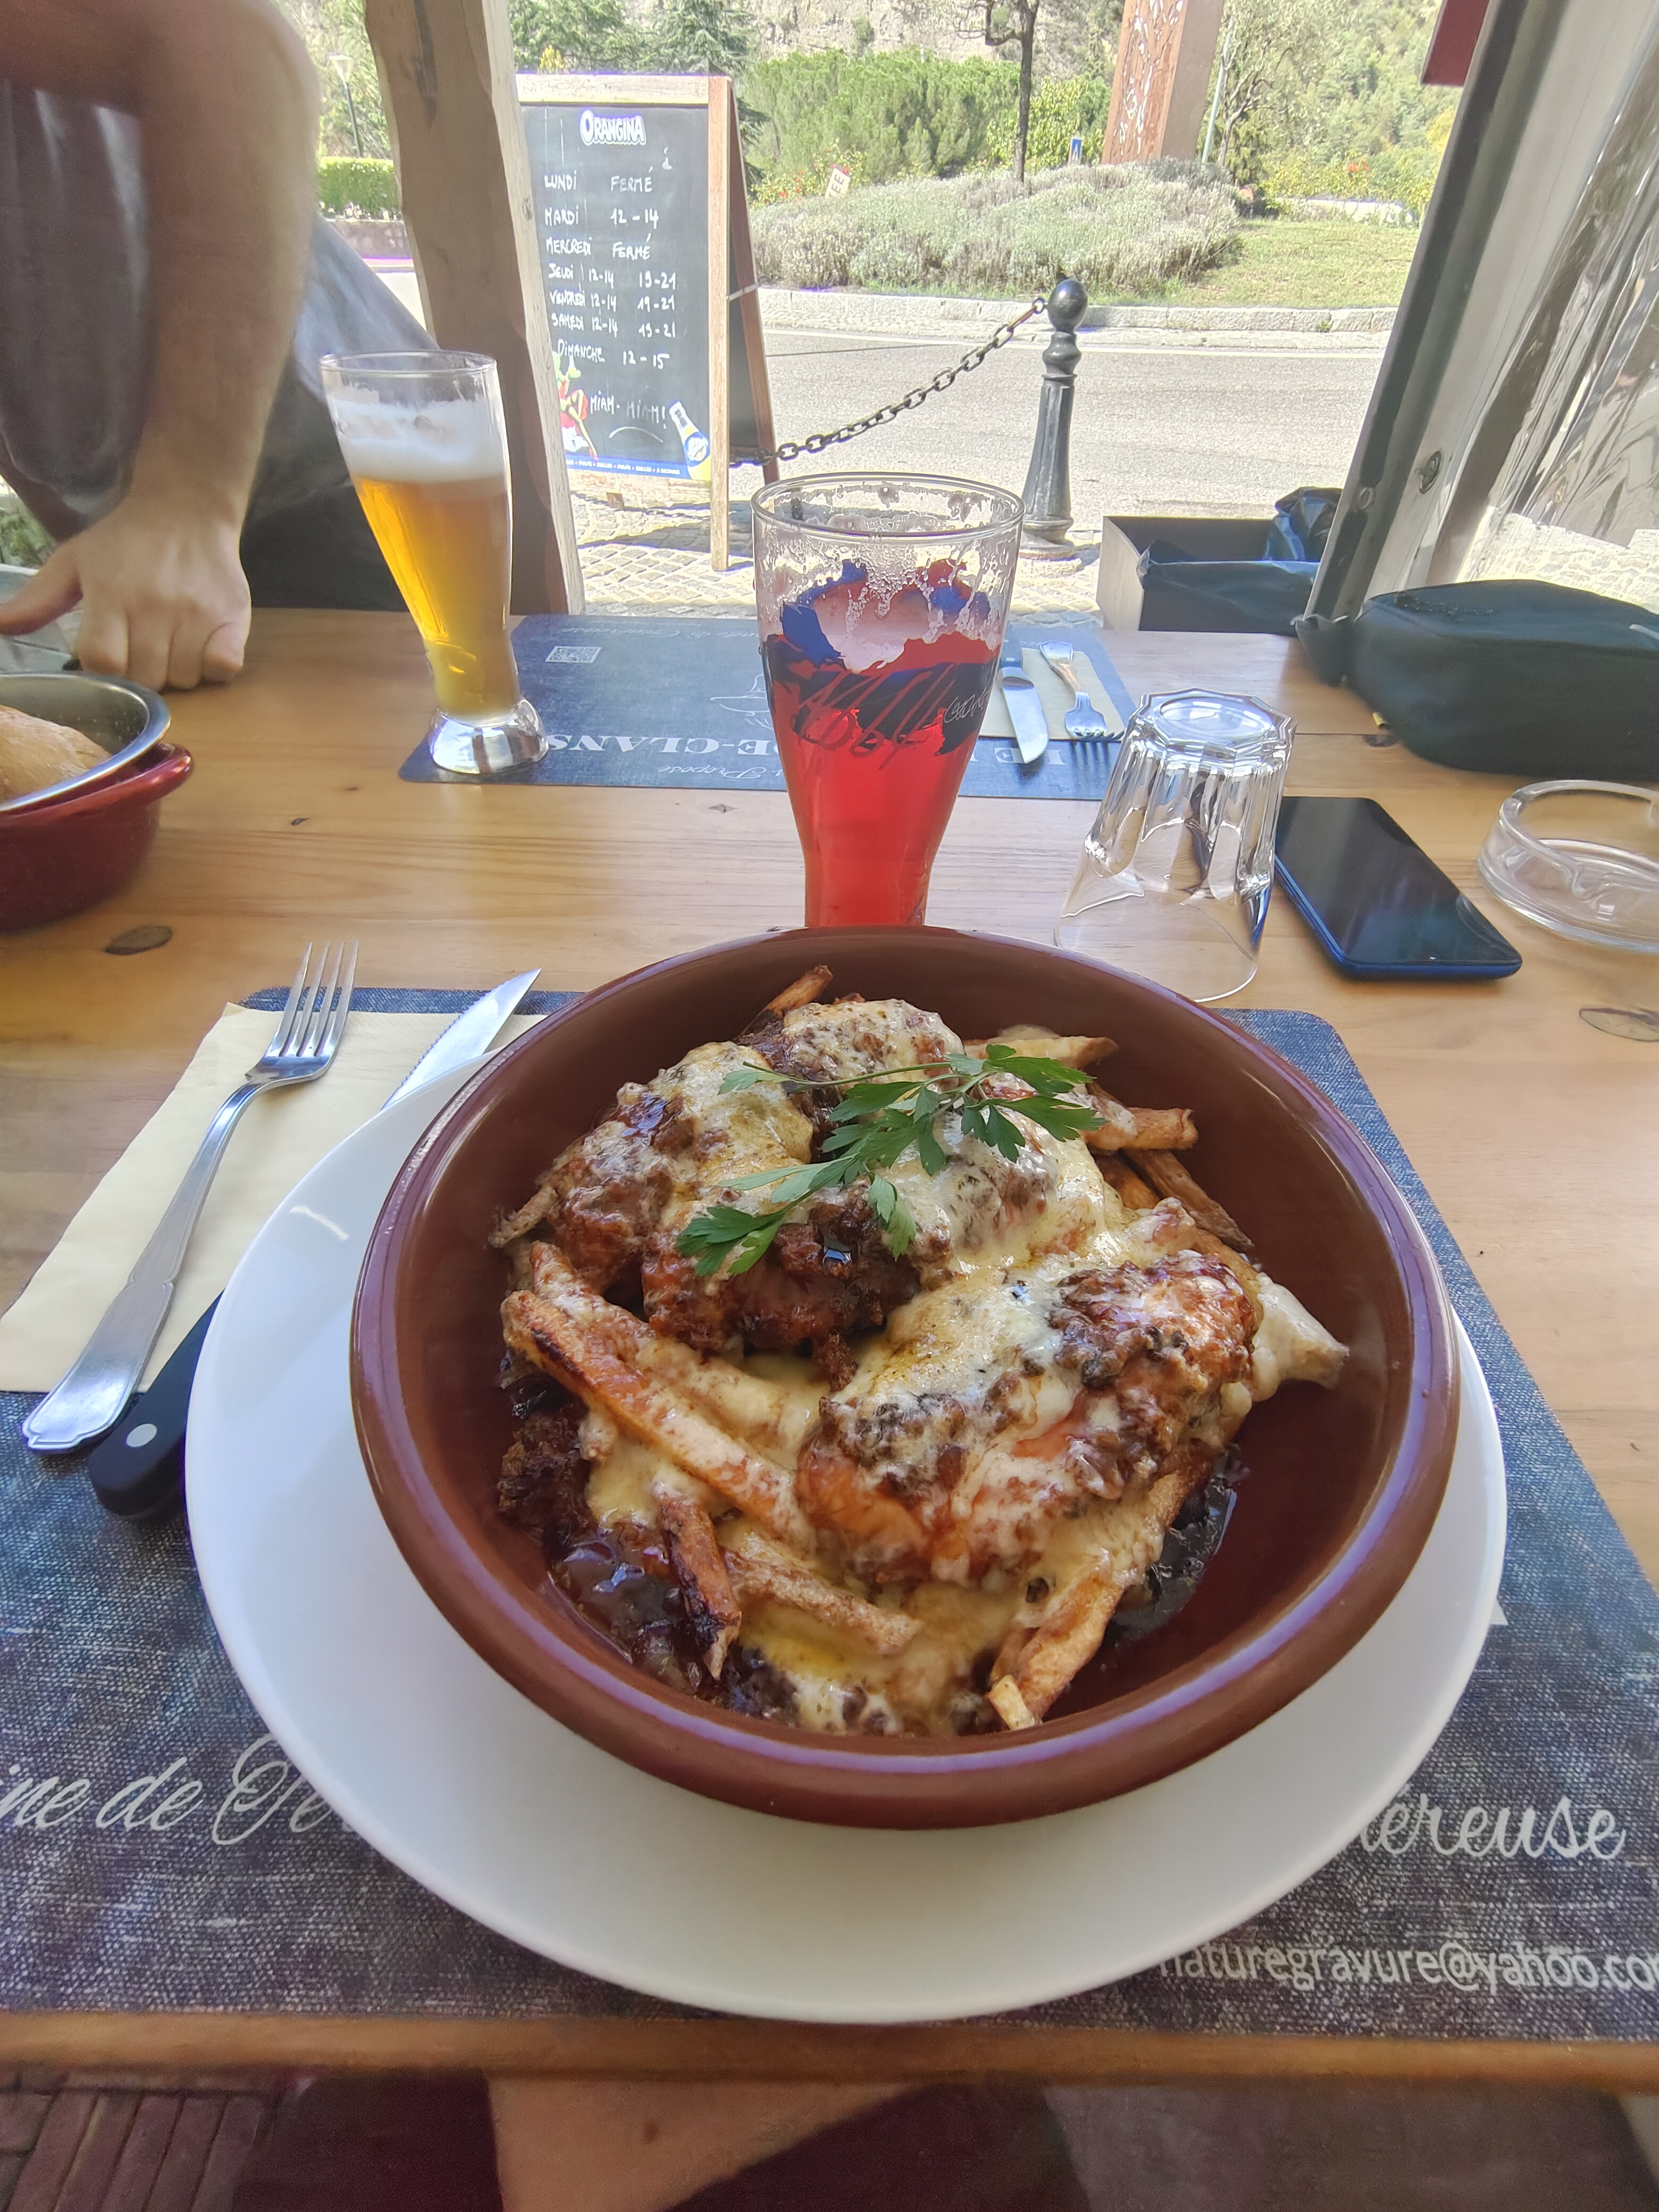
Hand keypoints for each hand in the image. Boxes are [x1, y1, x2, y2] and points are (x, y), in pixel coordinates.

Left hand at [0, 493, 250, 688]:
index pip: (105, 663)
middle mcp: (153, 606)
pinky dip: (215, 666)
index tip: (112, 656)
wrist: (187, 508)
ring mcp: (196, 614)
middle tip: (144, 650)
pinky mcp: (233, 618)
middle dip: (143, 675)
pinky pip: (224, 668)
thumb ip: (38, 600)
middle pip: (147, 679)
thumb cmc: (124, 541)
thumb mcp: (74, 561)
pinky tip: (205, 646)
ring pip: (185, 679)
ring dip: (178, 672)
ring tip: (174, 643)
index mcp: (110, 594)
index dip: (106, 670)